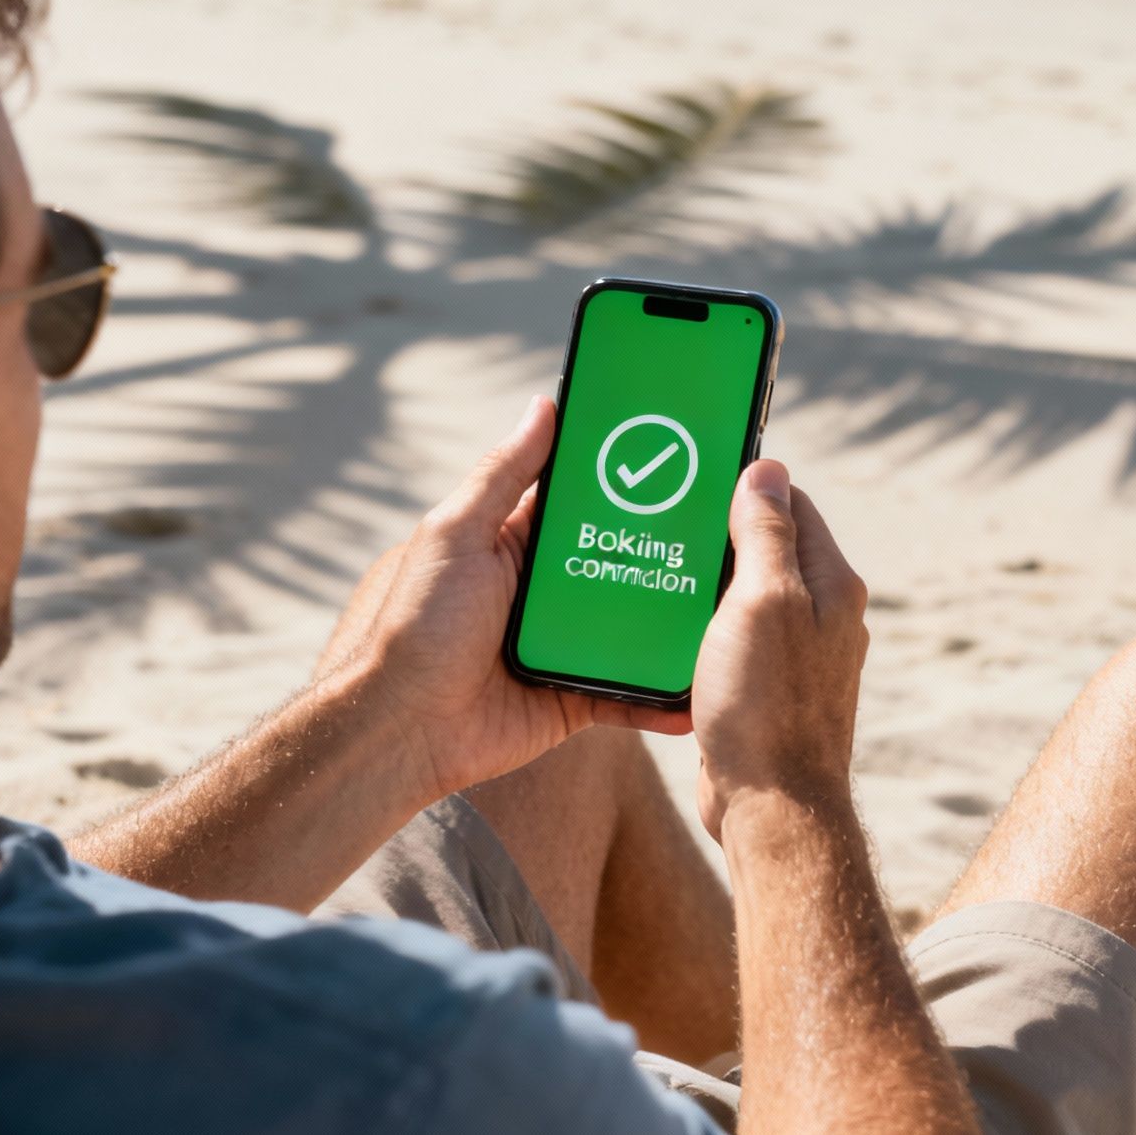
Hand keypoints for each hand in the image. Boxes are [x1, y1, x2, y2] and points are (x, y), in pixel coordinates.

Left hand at [316, 396, 692, 801]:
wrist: (403, 728)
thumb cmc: (417, 625)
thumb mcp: (455, 535)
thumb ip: (501, 476)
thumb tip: (543, 406)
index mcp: (514, 542)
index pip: (580, 500)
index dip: (622, 475)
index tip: (676, 451)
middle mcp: (544, 590)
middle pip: (618, 558)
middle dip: (666, 545)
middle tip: (727, 525)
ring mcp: (562, 645)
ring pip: (633, 622)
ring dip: (674, 618)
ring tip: (732, 598)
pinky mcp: (574, 696)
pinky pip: (628, 691)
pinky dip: (663, 695)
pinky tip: (703, 687)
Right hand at [691, 460, 868, 841]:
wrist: (771, 807)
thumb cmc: (768, 705)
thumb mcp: (763, 602)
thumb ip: (766, 534)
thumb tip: (768, 468)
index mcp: (833, 586)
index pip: (792, 506)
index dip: (745, 487)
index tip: (694, 479)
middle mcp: (823, 617)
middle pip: (766, 550)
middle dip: (716, 537)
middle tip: (663, 527)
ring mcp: (796, 657)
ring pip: (743, 599)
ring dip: (703, 588)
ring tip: (655, 576)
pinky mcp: (768, 690)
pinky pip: (731, 642)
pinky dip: (701, 632)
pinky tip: (664, 632)